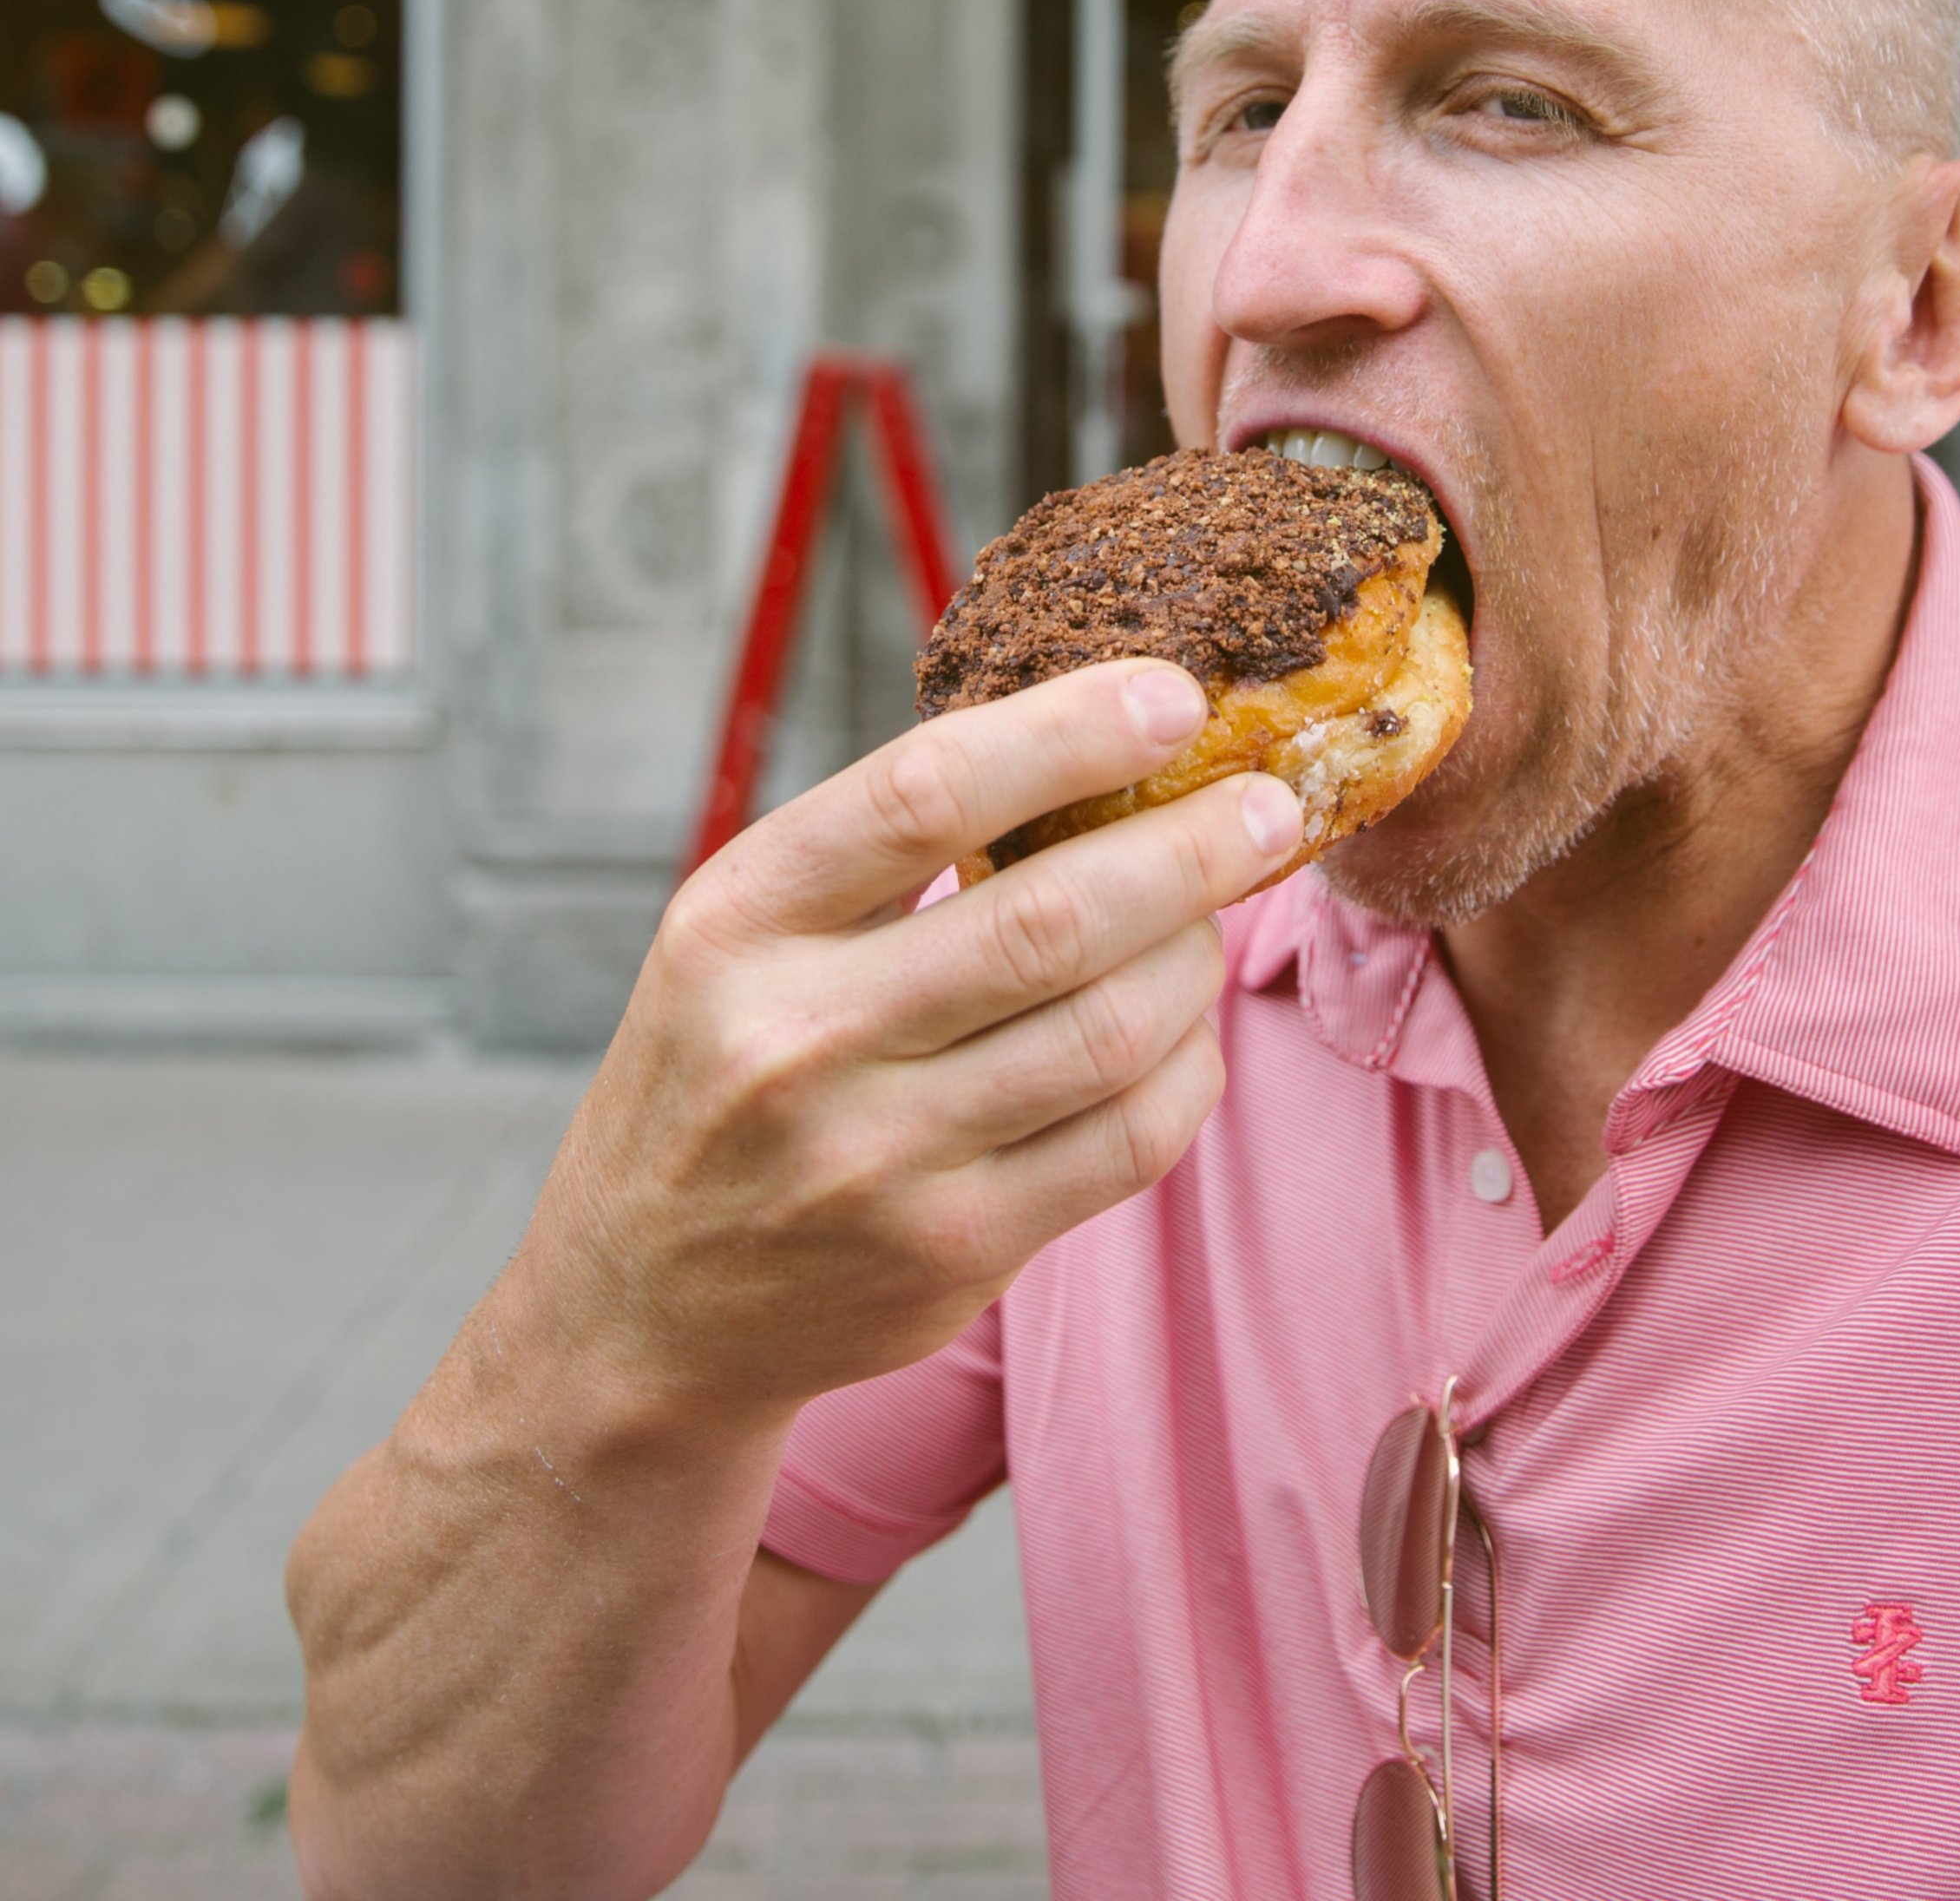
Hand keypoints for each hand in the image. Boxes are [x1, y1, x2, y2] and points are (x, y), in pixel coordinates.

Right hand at [510, 660, 1298, 1436]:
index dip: (1069, 733)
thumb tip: (1093, 735)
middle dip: (1193, 849)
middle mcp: (799, 1039)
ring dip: (1198, 957)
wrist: (640, 1309)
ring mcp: (876, 1161)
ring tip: (1216, 918)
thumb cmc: (726, 1069)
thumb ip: (883, 847)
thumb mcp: (742, 934)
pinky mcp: (952, 1254)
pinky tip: (1184, 1028)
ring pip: (1112, 1030)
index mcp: (739, 919)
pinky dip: (1188, 1066)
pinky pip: (1129, 1141)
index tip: (1175, 697)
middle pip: (1050, 919)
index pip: (924, 793)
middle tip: (1272, 807)